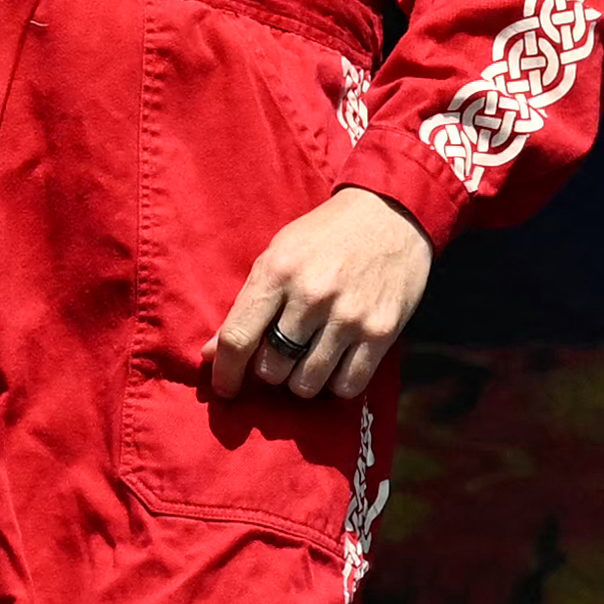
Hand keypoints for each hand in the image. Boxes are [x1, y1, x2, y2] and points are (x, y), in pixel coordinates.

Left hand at [205, 190, 434, 407]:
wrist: (390, 214)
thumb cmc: (325, 237)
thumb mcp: (278, 255)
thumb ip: (248, 304)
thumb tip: (212, 354)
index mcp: (278, 272)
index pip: (238, 338)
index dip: (225, 373)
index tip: (225, 389)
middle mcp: (312, 295)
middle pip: (272, 368)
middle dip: (272, 369)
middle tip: (282, 355)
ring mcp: (348, 315)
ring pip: (307, 383)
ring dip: (302, 380)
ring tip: (310, 358)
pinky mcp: (381, 331)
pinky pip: (347, 386)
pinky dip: (336, 384)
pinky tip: (337, 364)